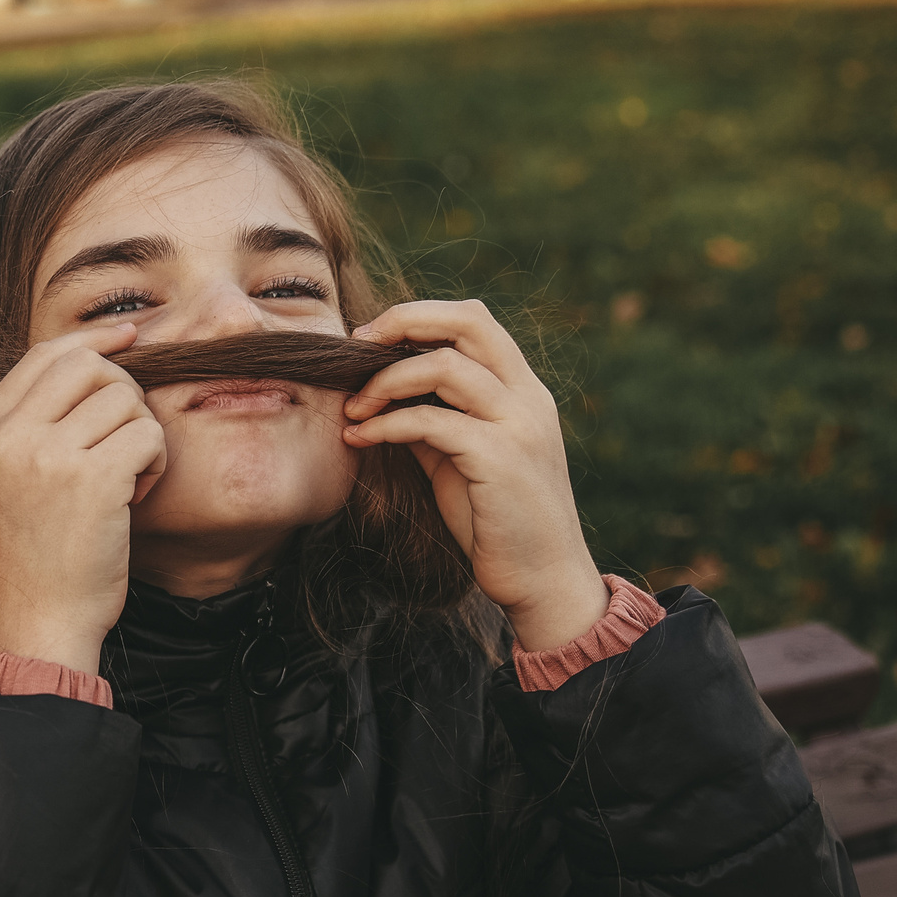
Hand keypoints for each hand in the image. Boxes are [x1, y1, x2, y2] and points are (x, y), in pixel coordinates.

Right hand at [0, 322, 166, 675]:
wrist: (36, 625)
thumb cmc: (35, 560)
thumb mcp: (11, 482)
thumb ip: (37, 426)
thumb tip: (99, 359)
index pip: (44, 355)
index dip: (94, 339)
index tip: (130, 338)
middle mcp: (9, 437)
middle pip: (89, 365)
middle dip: (123, 394)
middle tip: (124, 444)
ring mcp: (47, 457)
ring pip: (125, 399)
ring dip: (141, 437)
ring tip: (124, 484)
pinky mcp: (91, 480)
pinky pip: (147, 435)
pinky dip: (155, 464)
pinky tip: (134, 498)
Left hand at [342, 300, 607, 651]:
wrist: (543, 580)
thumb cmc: (498, 523)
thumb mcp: (462, 460)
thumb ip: (435, 421)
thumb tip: (381, 396)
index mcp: (523, 391)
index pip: (474, 321)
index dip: (419, 316)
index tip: (371, 339)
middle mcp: (528, 398)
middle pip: (468, 322)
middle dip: (403, 322)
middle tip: (355, 347)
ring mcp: (518, 426)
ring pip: (444, 366)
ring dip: (385, 381)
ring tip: (353, 407)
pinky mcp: (499, 460)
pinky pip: (431, 421)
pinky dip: (386, 424)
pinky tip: (358, 437)